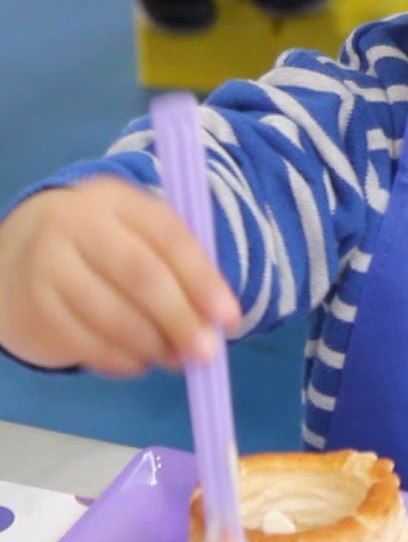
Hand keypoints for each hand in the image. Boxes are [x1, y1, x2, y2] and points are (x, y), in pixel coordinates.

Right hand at [0, 177, 240, 375]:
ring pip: (110, 313)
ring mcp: (50, 265)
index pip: (170, 236)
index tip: (230, 317)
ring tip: (177, 359)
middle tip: (208, 352)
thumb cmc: (106, 247)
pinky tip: (140, 362)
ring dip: (152, 344)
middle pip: (140, 275)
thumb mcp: (139, 236)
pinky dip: (119, 359)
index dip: (203, 279)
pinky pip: (83, 341)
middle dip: (180, 318)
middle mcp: (80, 225)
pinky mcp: (34, 305)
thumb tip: (218, 319)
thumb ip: (180, 266)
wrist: (21, 252)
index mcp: (120, 201)